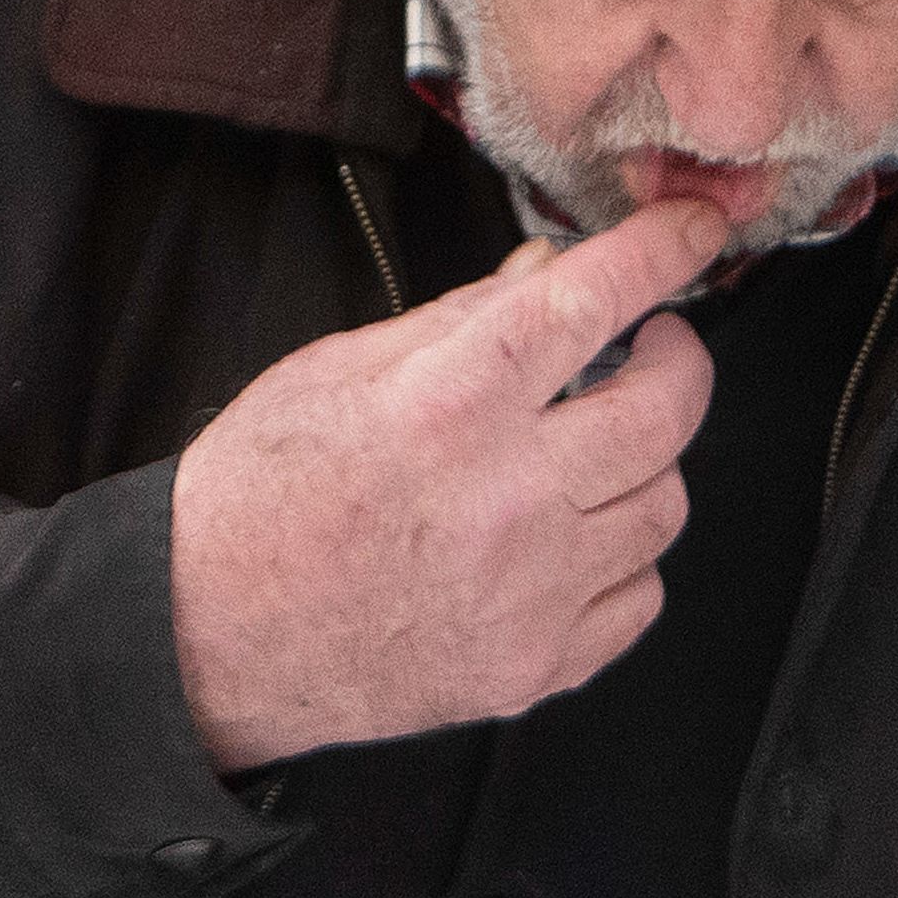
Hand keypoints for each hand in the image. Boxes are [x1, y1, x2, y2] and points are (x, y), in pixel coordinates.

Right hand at [169, 195, 724, 772]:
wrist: (206, 637)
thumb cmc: (256, 501)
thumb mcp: (335, 371)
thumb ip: (459, 320)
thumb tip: (546, 271)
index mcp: (446, 406)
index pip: (588, 304)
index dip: (659, 255)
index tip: (692, 231)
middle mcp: (503, 499)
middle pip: (665, 413)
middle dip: (680, 362)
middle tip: (657, 347)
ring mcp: (527, 593)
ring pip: (663, 507)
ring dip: (646, 464)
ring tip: (596, 452)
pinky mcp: (532, 666)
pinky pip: (639, 598)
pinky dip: (623, 559)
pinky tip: (574, 539)